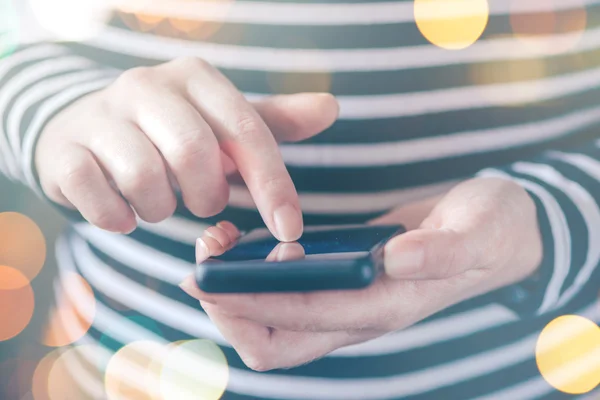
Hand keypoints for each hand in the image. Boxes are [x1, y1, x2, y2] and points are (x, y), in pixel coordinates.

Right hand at [35, 57, 338, 239]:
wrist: (84, 128)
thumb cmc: (168, 131)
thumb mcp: (222, 122)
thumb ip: (272, 121)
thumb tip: (330, 107)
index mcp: (195, 78)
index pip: (248, 131)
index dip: (273, 186)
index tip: (290, 231)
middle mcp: (146, 86)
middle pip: (193, 154)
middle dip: (206, 195)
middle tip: (201, 201)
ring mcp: (100, 115)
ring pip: (146, 179)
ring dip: (161, 208)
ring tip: (159, 200)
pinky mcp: (65, 151)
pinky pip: (100, 199)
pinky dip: (120, 219)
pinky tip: (123, 210)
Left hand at [180, 177, 542, 370]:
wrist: (494, 232)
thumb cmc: (489, 230)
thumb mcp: (479, 230)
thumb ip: (443, 249)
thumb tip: (398, 258)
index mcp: (387, 305)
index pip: (302, 320)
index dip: (250, 301)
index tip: (210, 272)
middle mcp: (358, 314)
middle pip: (274, 341)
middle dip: (228, 307)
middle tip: (204, 259)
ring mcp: (346, 302)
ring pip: (271, 323)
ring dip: (233, 292)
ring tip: (215, 242)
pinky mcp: (340, 282)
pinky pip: (283, 295)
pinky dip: (252, 275)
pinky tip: (242, 239)